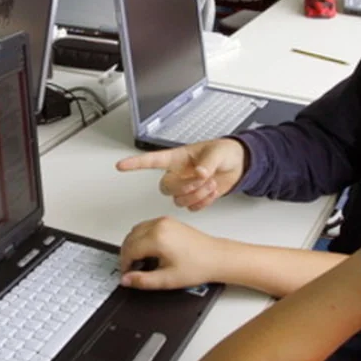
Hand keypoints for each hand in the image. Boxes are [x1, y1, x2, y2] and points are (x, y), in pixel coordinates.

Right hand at [115, 139, 245, 211]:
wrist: (238, 165)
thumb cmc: (225, 152)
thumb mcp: (217, 153)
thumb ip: (207, 163)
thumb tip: (199, 171)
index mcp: (178, 158)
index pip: (152, 160)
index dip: (136, 163)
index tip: (121, 165)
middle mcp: (178, 174)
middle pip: (166, 188)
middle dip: (185, 186)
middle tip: (202, 178)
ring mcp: (185, 187)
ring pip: (178, 200)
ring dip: (197, 194)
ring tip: (210, 182)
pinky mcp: (194, 198)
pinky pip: (191, 207)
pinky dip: (203, 202)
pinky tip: (212, 191)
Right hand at [119, 216, 225, 289]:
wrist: (216, 257)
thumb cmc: (198, 266)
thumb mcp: (167, 280)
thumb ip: (143, 281)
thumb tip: (126, 280)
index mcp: (157, 238)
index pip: (129, 249)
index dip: (124, 264)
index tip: (127, 274)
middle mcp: (159, 225)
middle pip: (130, 238)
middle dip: (127, 254)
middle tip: (131, 270)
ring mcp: (164, 221)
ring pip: (136, 231)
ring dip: (133, 245)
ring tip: (140, 262)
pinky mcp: (169, 221)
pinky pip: (146, 227)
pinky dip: (141, 238)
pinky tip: (148, 252)